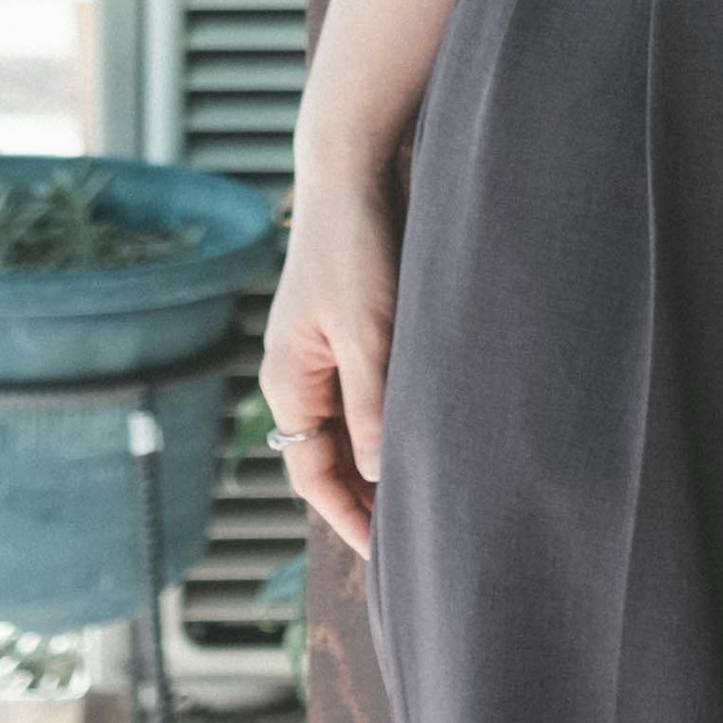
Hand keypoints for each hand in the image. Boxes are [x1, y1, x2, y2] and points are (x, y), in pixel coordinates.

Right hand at [265, 153, 401, 562]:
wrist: (352, 167)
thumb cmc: (354, 245)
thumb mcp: (369, 329)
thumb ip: (373, 402)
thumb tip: (382, 475)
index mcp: (290, 381)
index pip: (312, 474)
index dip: (349, 516)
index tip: (387, 556)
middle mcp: (301, 373)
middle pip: (331, 456)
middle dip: (366, 497)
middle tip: (416, 538)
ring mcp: (326, 350)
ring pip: (353, 424)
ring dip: (384, 458)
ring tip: (430, 496)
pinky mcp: (354, 326)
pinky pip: (370, 390)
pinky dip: (393, 417)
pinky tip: (432, 430)